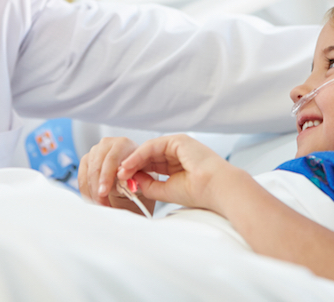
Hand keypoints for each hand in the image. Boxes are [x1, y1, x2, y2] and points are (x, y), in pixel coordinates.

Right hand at [78, 137, 138, 206]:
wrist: (130, 165)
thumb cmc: (135, 168)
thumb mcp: (139, 172)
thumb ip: (132, 176)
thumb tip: (124, 182)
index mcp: (121, 144)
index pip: (111, 160)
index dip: (106, 177)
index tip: (103, 193)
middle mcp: (105, 145)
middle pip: (96, 168)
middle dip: (97, 189)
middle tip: (102, 204)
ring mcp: (93, 152)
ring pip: (87, 175)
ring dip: (92, 193)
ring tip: (100, 206)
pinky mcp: (85, 160)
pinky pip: (82, 178)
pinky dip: (87, 192)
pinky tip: (93, 201)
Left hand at [118, 134, 242, 212]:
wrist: (216, 188)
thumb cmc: (198, 192)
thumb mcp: (166, 190)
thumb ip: (149, 185)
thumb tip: (132, 179)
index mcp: (178, 164)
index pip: (152, 165)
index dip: (136, 172)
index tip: (122, 182)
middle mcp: (177, 152)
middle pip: (148, 157)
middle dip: (132, 166)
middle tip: (116, 177)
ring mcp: (178, 144)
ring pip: (148, 151)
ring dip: (132, 161)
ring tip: (119, 173)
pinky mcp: (177, 140)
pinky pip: (152, 146)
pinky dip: (138, 155)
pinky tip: (128, 165)